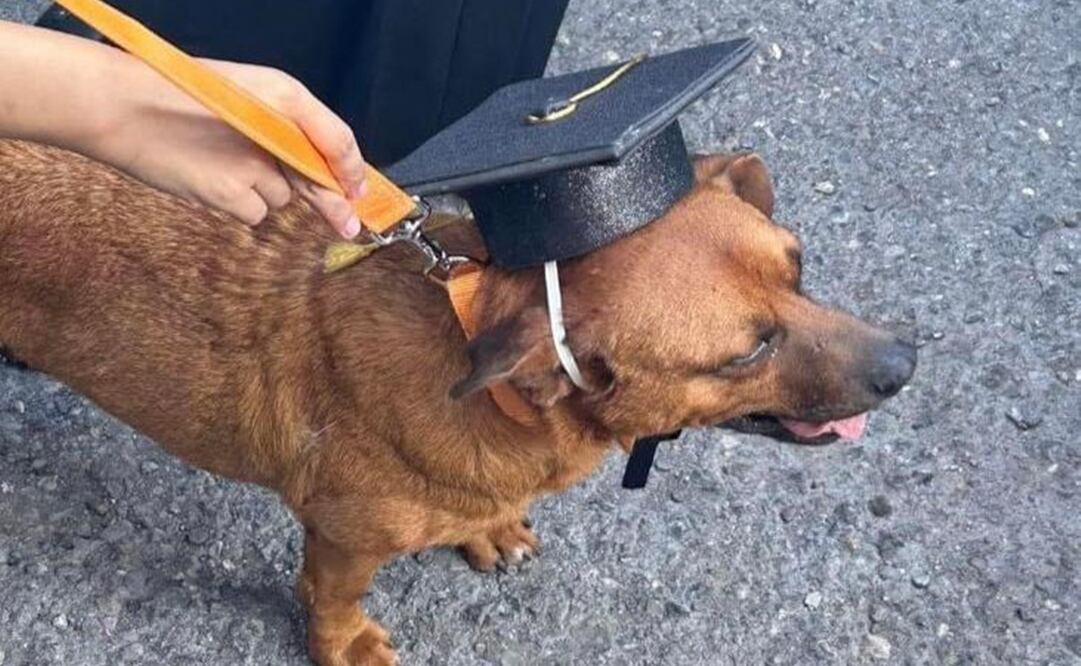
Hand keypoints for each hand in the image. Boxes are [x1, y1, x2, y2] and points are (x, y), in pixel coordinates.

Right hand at [87, 57, 367, 236]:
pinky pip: (255, 213)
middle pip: (319, 178)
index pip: (338, 139)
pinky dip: (239, 205)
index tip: (358, 190)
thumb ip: (280, 127)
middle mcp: (278, 127)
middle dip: (335, 205)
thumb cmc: (178, 101)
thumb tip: (316, 168)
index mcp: (285, 92)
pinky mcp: (234, 193)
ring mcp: (256, 163)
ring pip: (280, 196)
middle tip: (349, 225)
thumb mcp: (241, 100)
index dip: (351, 170)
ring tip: (220, 165)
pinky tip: (211, 183)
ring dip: (263, 190)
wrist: (122, 108)